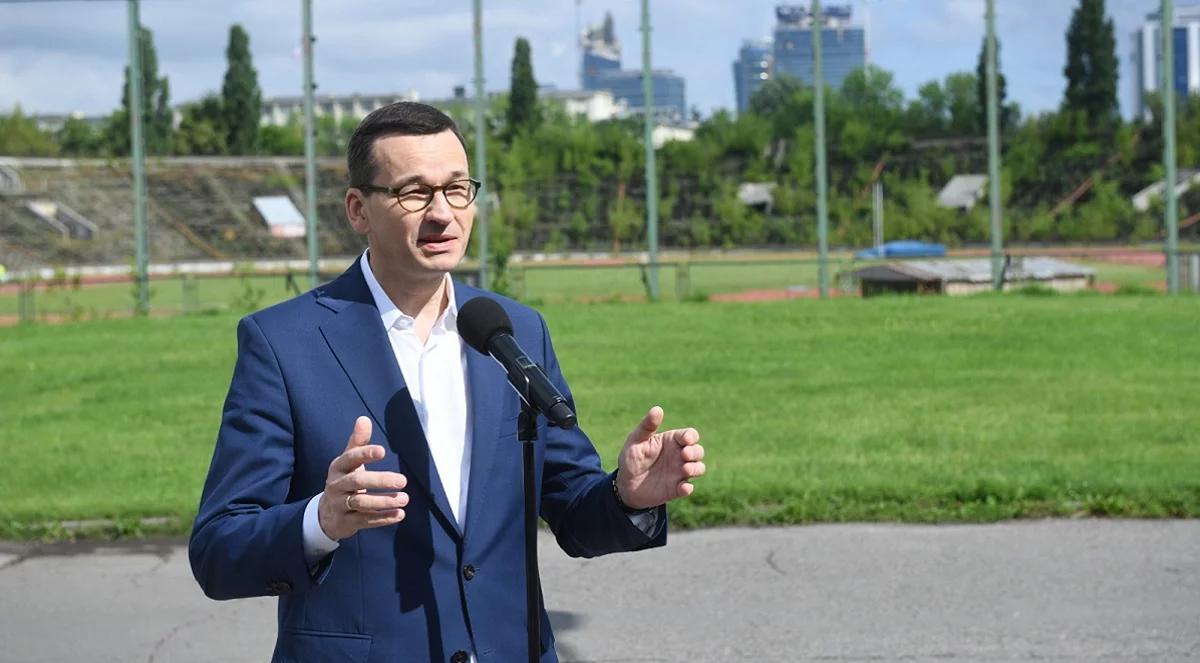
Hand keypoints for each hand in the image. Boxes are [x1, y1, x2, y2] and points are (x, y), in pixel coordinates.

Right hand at [317, 416, 407, 540]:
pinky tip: (399, 514)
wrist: (326, 513)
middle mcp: (337, 485)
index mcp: (338, 467)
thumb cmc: (344, 480)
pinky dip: (383, 518)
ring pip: (362, 503)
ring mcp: (340, 505)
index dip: (365, 454)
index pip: (350, 458)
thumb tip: (363, 419)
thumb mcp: (348, 461)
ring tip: (405, 499)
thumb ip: (358, 442)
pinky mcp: (347, 522)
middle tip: (403, 480)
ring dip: (384, 502)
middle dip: (380, 481)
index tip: (382, 451)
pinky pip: (365, 520)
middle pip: (358, 482)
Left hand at [615, 406, 704, 509]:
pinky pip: (688, 488)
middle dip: (696, 452)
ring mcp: (679, 472)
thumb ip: (647, 426)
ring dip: (696, 468)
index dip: (691, 437)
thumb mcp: (635, 440)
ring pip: (699, 468)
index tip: (686, 440)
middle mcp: (679, 456)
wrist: (625, 485)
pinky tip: (682, 487)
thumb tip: (657, 409)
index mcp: (671, 441)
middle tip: (684, 454)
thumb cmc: (631, 458)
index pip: (690, 435)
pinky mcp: (676, 488)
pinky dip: (687, 488)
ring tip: (685, 469)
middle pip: (699, 451)